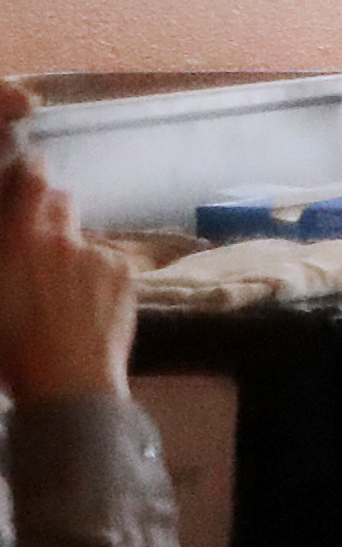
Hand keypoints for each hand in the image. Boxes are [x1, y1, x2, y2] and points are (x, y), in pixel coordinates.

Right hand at [0, 154, 136, 406]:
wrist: (67, 381)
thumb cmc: (10, 347)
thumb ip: (4, 252)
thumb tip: (11, 241)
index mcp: (17, 241)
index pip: (28, 180)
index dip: (29, 169)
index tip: (28, 165)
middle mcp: (58, 238)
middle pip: (61, 201)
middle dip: (51, 213)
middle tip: (42, 245)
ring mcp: (95, 254)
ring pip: (83, 239)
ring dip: (74, 254)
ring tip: (65, 294)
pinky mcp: (124, 273)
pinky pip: (108, 262)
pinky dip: (99, 276)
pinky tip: (89, 308)